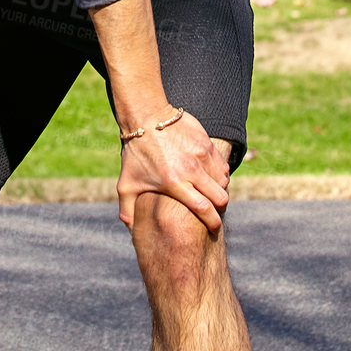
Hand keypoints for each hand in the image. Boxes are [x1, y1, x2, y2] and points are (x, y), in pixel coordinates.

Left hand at [116, 108, 229, 232]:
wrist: (145, 117)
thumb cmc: (135, 153)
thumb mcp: (126, 183)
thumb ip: (128, 210)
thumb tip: (132, 233)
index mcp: (174, 182)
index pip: (204, 208)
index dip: (213, 222)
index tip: (214, 228)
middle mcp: (191, 170)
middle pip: (220, 197)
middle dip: (219, 208)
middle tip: (213, 210)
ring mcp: (201, 155)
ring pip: (223, 181)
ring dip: (219, 190)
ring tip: (209, 193)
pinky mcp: (207, 143)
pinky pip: (223, 166)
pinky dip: (220, 175)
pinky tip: (210, 177)